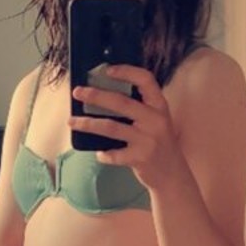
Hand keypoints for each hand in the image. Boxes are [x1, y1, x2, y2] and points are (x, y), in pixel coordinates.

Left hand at [68, 64, 184, 190]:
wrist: (173, 175)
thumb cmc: (159, 144)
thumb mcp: (156, 121)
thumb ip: (140, 108)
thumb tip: (104, 96)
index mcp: (159, 106)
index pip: (145, 80)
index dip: (127, 71)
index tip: (107, 70)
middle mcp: (155, 120)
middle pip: (121, 102)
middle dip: (96, 96)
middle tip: (77, 92)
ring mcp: (147, 140)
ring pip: (111, 127)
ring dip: (88, 124)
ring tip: (72, 122)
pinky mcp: (139, 158)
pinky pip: (113, 154)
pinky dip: (103, 154)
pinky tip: (100, 153)